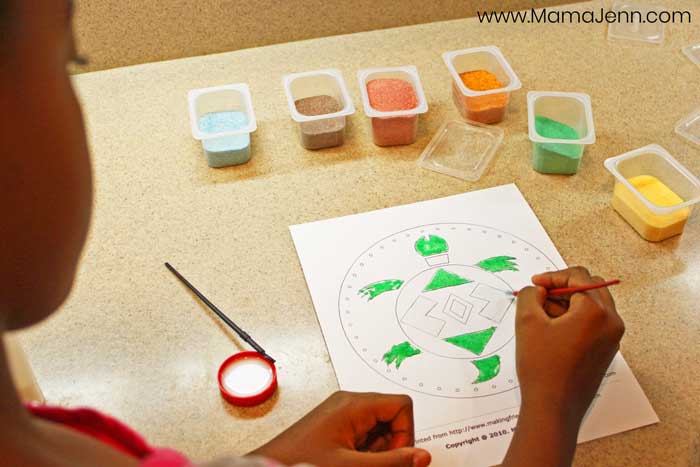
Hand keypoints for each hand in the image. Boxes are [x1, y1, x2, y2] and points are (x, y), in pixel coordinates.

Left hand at [250, 391, 430, 466]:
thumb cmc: (300, 462)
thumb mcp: (351, 466)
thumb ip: (391, 462)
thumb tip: (422, 456)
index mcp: (353, 404)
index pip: (401, 406)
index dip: (404, 433)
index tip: (394, 457)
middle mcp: (349, 403)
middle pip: (391, 418)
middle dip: (389, 446)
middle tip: (370, 463)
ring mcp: (342, 414)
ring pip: (379, 430)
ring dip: (376, 452)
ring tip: (354, 463)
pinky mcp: (336, 426)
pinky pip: (365, 436)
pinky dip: (364, 453)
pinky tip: (349, 462)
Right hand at [501, 267, 624, 466]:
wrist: (554, 408)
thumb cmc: (542, 367)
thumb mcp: (527, 322)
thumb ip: (529, 295)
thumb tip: (536, 290)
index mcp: (596, 311)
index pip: (578, 276)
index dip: (552, 276)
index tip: (535, 285)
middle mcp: (611, 322)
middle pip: (590, 287)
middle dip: (563, 288)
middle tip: (540, 298)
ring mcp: (612, 338)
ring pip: (593, 305)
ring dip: (569, 303)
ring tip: (543, 317)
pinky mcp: (607, 351)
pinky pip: (594, 323)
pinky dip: (576, 319)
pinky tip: (553, 332)